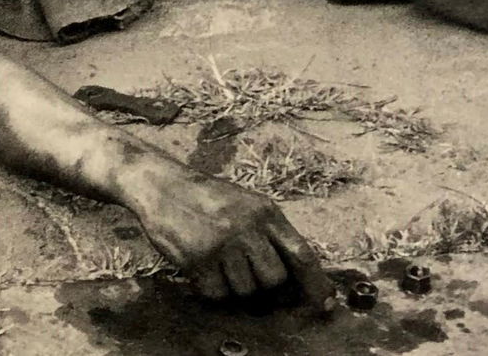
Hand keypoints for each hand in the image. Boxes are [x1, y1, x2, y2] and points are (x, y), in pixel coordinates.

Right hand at [138, 173, 333, 306]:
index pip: (302, 253)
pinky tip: (202, 267)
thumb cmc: (205, 196)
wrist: (161, 185)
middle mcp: (247, 227)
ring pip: (246, 290)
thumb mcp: (245, 204)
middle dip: (263, 284)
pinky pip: (218, 293)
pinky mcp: (199, 259)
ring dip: (233, 285)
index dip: (316, 283)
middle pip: (274, 280)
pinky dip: (211, 288)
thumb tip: (295, 273)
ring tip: (217, 261)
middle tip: (244, 271)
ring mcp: (223, 244)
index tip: (326, 303)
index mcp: (265, 212)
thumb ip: (269, 232)